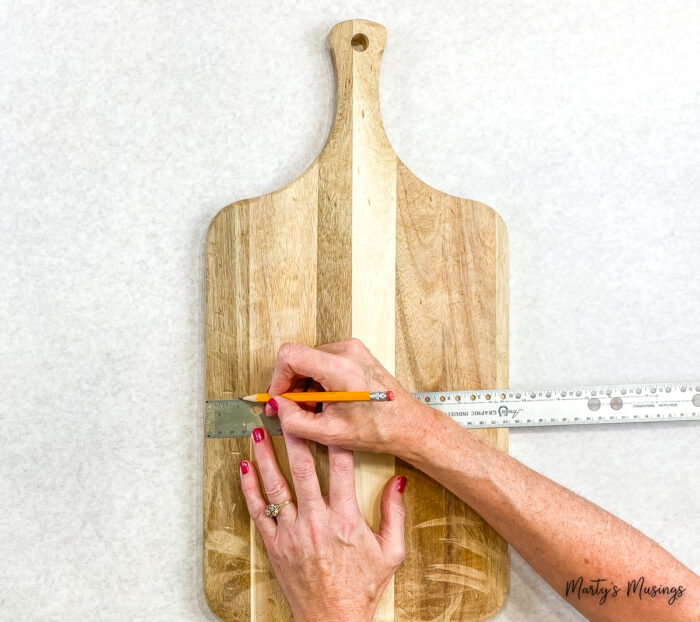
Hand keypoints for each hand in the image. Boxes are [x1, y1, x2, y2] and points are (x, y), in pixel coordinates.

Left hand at [239, 422, 406, 621]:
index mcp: (345, 520)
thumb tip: (397, 484)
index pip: (341, 469)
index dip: (336, 439)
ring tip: (260, 431)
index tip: (331, 419)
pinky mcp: (275, 544)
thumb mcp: (390, 552)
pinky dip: (249, 487)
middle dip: (295, 436)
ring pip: (276, 485)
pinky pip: (258, 510)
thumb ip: (395, 514)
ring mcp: (292, 533)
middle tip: (287, 413)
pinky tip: (245, 467)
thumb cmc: (361, 588)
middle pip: (302, 468)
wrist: (332, 621)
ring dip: (266, 455)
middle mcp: (316, 522)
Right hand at [264, 339, 430, 454]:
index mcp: (340, 367)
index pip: (290, 355)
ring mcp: (352, 349)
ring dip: (305, 384)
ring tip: (316, 409)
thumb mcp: (329, 433)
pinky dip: (317, 380)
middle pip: (299, 358)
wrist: (407, 425)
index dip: (278, 378)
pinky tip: (326, 401)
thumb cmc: (378, 429)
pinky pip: (323, 360)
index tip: (278, 398)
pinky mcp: (355, 352)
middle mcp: (346, 351)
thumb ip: (294, 420)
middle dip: (291, 385)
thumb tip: (276, 406)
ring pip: (309, 360)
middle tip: (294, 409)